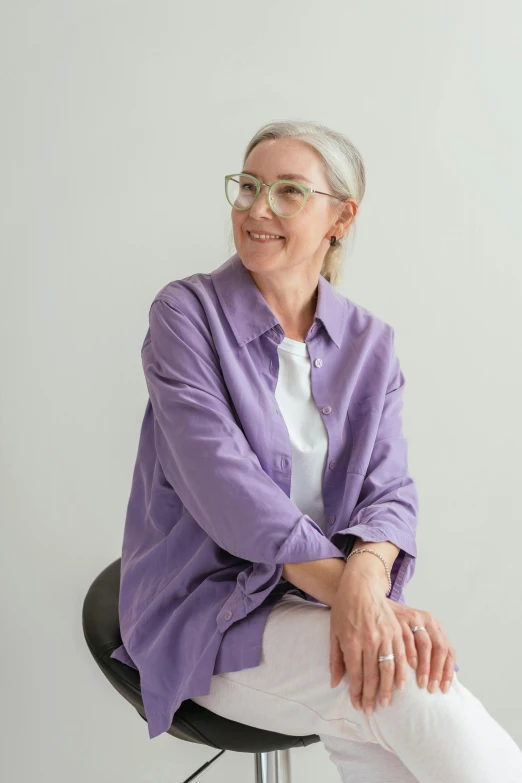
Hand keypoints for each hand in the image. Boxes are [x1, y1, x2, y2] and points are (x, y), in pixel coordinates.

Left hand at [329, 571, 408, 714]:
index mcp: (352, 641)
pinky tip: (401, 684)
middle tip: (372, 711)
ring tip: (386, 703)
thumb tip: (335, 684)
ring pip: (389, 668)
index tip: (358, 706)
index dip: (357, 693)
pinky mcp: (396, 630)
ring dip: (388, 689)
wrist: (360, 585)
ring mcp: (385, 635)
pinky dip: (402, 672)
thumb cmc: (344, 608)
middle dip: (372, 696)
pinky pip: (402, 655)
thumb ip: (336, 659)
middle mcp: (369, 640)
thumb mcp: (334, 633)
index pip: (356, 674)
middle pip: (372, 675)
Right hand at [387, 599, 456, 695]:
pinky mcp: (400, 619)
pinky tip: (409, 668)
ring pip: (426, 645)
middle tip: (432, 688)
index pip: (448, 650)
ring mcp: (413, 618)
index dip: (447, 670)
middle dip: (438, 670)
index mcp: (434, 625)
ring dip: (425, 667)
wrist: (375, 603)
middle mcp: (427, 620)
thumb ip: (425, 650)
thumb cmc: (397, 625)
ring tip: (421, 684)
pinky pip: (408, 639)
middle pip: (440, 647)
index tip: (443, 688)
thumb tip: (436, 680)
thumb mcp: (415, 633)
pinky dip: (410, 655)